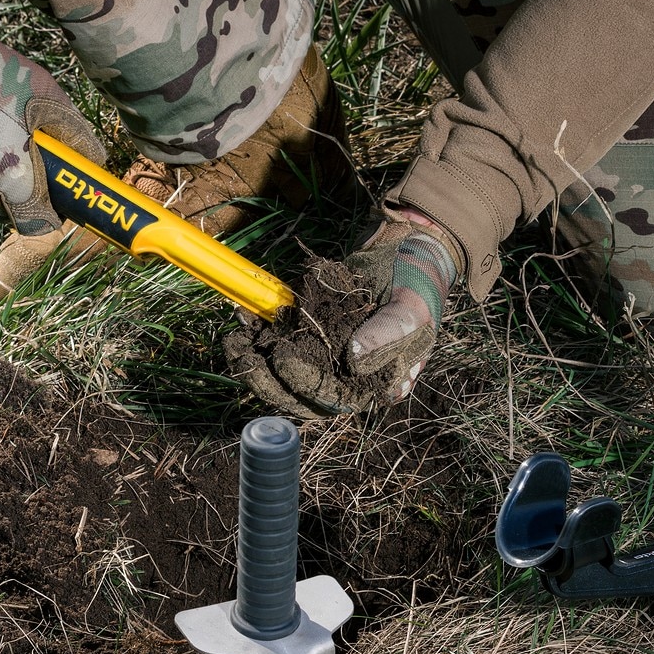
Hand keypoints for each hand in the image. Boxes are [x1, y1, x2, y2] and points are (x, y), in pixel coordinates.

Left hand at [229, 209, 462, 417]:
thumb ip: (388, 333)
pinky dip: (259, 337)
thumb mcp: (412, 309)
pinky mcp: (309, 338)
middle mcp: (347, 380)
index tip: (282, 358)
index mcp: (375, 385)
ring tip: (234, 339)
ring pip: (284, 375)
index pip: (334, 399)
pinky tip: (243, 323)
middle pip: (300, 395)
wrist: (407, 254)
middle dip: (268, 380)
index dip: (304, 384)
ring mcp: (325, 359)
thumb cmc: (419, 285)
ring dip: (256, 361)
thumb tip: (354, 356)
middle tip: (244, 357)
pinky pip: (280, 344)